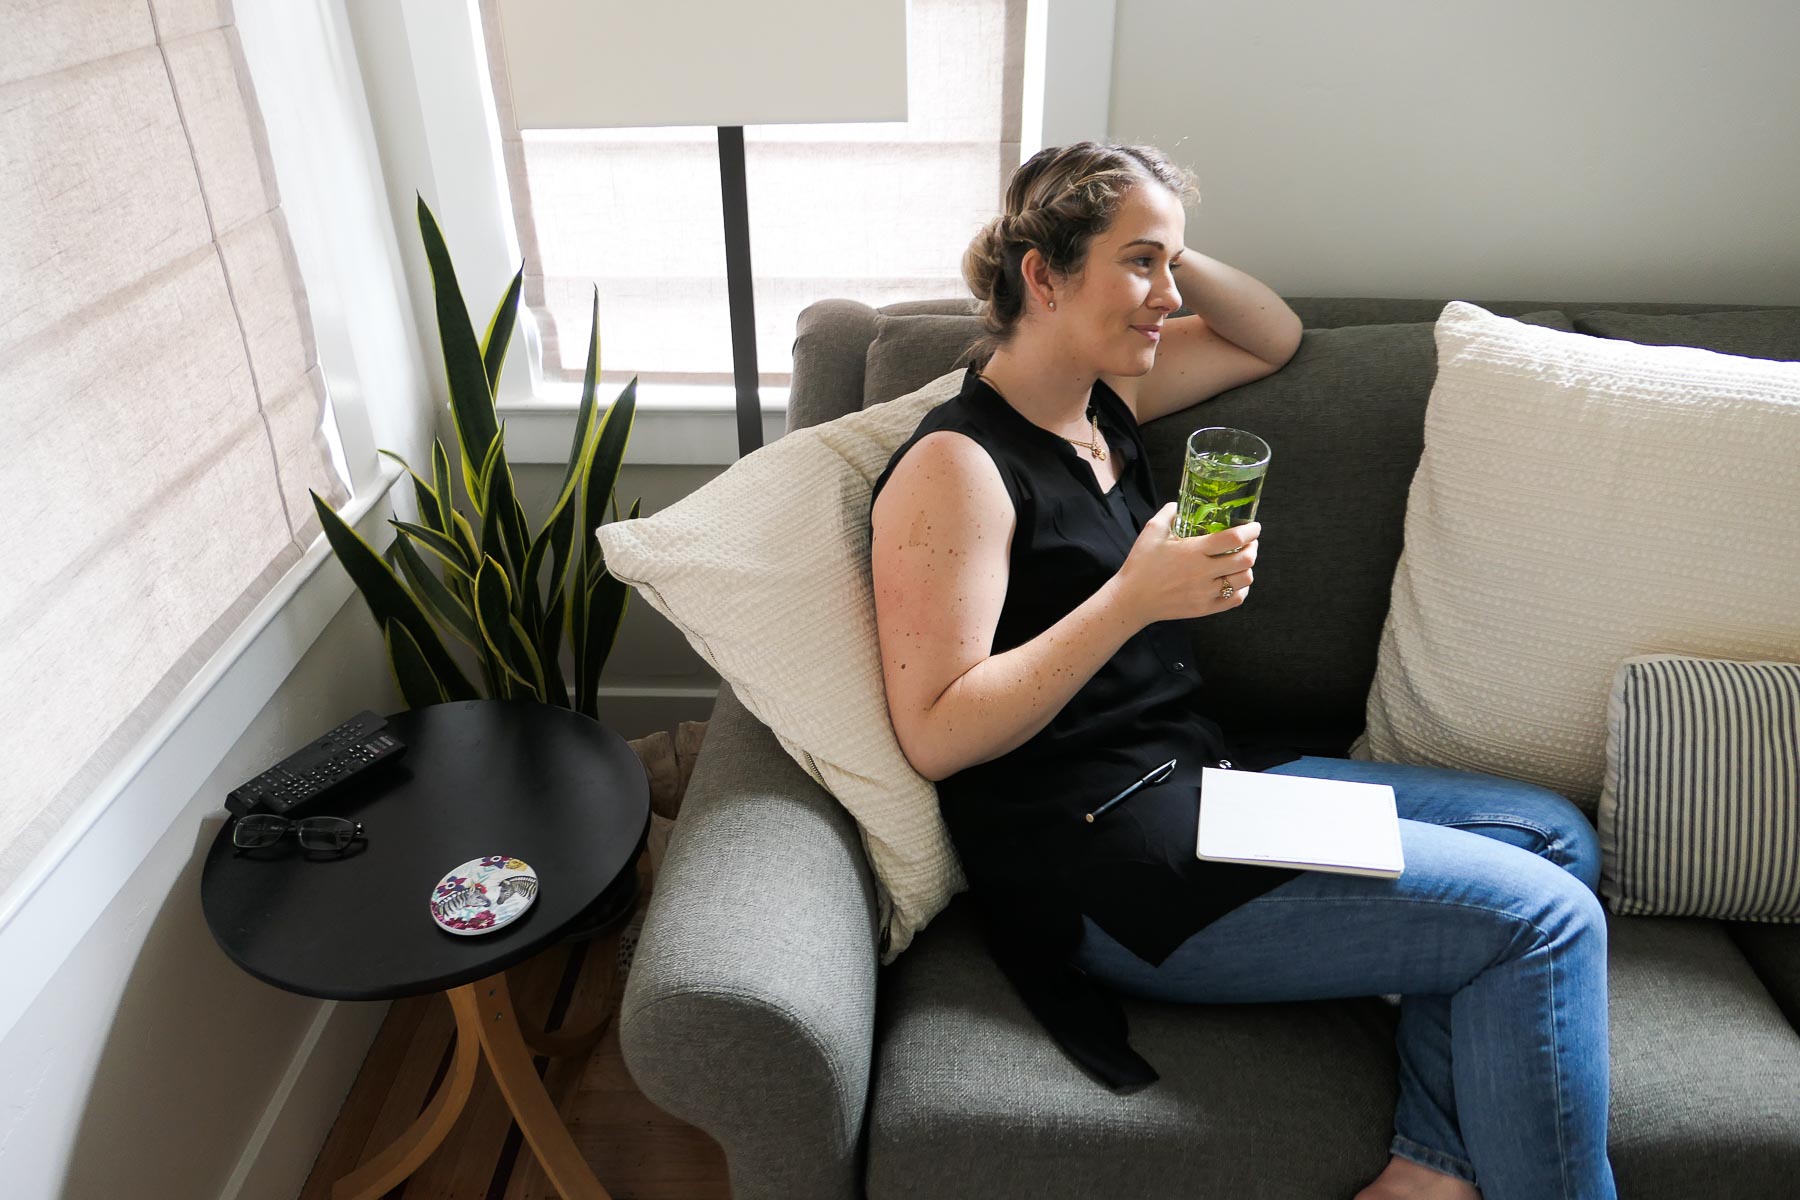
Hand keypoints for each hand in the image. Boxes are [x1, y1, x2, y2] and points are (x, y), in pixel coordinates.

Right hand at [1117, 504, 1257, 624]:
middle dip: (1253, 548)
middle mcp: (1204, 572)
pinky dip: (1241, 589)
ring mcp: (1206, 593)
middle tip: (1249, 543)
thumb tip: (1182, 504)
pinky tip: (1233, 580)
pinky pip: (1235, 599)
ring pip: (1244, 580)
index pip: (1234, 538)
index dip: (1251, 531)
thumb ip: (1170, 513)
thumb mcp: (1152, 531)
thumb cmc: (1141, 564)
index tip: (1254, 527)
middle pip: (1246, 559)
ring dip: (1248, 568)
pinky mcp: (1205, 608)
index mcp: (1194, 551)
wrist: (1132, 599)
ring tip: (1242, 561)